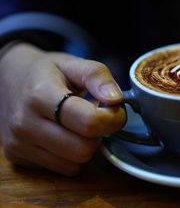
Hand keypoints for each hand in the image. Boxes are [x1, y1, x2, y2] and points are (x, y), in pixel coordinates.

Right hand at [0, 43, 125, 174]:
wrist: (10, 80)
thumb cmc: (47, 72)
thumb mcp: (73, 63)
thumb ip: (98, 76)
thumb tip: (115, 99)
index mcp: (40, 94)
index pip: (89, 122)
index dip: (113, 118)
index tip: (116, 109)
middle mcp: (24, 123)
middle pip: (83, 149)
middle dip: (100, 135)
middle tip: (98, 118)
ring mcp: (18, 144)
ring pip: (75, 165)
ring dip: (87, 147)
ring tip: (80, 126)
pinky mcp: (18, 158)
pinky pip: (63, 169)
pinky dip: (73, 157)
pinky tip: (67, 136)